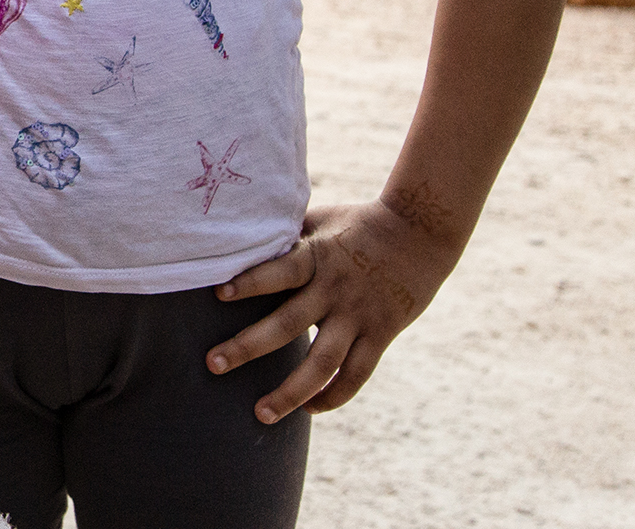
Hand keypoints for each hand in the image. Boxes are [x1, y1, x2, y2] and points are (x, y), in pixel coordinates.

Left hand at [207, 199, 459, 422]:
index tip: (218, 294)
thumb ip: (286, 237)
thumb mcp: (319, 220)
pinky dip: (333, 395)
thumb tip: (239, 239)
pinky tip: (309, 410)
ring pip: (322, 363)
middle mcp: (335, 289)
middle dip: (247, 346)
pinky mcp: (381, 333)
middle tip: (213, 364)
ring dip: (290, 391)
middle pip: (287, 324)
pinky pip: (356, 374)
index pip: (279, 271)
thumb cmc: (358, 221)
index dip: (250, 282)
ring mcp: (359, 315)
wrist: (421, 230)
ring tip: (261, 414)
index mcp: (316, 257)